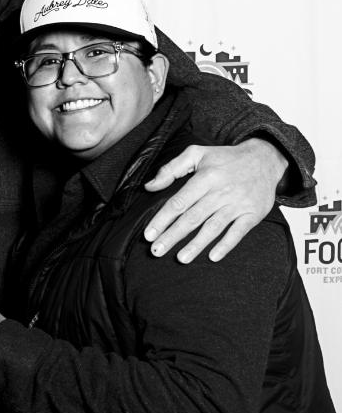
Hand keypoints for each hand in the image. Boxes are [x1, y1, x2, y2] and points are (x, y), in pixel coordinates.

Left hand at [143, 138, 287, 262]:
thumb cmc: (225, 158)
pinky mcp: (253, 213)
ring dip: (196, 244)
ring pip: (213, 227)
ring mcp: (238, 204)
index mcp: (205, 177)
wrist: (265, 159)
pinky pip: (239, 232)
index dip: (162, 219)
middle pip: (192, 218)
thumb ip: (171, 169)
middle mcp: (221, 192)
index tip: (148, 234)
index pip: (179, 202)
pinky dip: (226, 245)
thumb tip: (149, 187)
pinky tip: (213, 257)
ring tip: (181, 258)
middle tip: (157, 251)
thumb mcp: (196, 153)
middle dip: (173, 236)